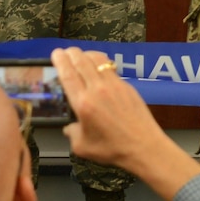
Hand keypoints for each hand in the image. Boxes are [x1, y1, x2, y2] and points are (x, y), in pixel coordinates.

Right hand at [52, 47, 199, 200]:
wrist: (143, 146)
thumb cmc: (112, 149)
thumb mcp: (82, 146)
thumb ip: (71, 133)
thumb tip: (69, 127)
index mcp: (83, 103)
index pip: (68, 74)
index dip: (60, 60)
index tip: (56, 53)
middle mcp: (98, 89)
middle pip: (81, 61)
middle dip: (71, 53)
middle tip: (65, 52)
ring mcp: (114, 85)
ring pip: (98, 60)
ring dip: (86, 54)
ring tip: (80, 55)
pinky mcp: (127, 86)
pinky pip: (110, 68)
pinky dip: (101, 63)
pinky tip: (99, 67)